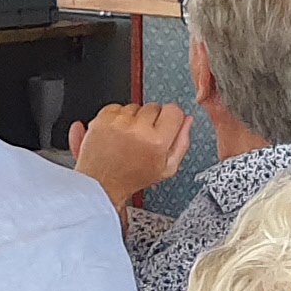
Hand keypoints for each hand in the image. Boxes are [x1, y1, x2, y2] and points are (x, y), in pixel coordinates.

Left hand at [69, 103, 191, 202]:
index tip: (166, 125)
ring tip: (128, 138)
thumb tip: (188, 121)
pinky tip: (117, 134)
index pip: (174, 110)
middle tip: (143, 138)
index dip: (171, 118)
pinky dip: (118, 117)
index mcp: (156, 142)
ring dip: (134, 118)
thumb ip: (182, 142)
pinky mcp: (102, 119)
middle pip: (155, 107)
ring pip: (136, 106)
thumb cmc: (132, 178)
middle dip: (151, 120)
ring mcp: (118, 122)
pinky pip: (117, 107)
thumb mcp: (167, 169)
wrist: (102, 183)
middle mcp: (137, 129)